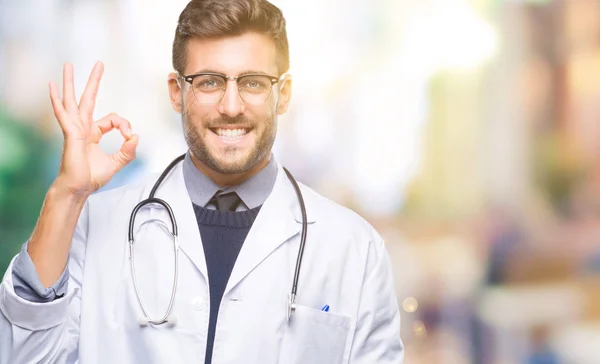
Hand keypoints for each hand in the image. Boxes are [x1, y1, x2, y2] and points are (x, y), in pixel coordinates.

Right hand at [49, 62, 138, 195]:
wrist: (79, 189)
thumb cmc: (91, 177)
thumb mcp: (117, 162)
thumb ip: (128, 150)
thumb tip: (136, 136)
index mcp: (93, 133)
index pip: (113, 119)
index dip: (124, 125)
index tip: (129, 136)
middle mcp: (82, 128)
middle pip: (88, 98)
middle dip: (94, 81)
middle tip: (99, 64)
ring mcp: (74, 129)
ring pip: (72, 100)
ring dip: (70, 82)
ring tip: (67, 65)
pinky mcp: (70, 134)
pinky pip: (63, 114)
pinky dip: (57, 100)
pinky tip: (51, 87)